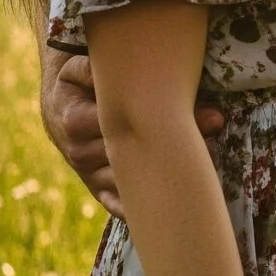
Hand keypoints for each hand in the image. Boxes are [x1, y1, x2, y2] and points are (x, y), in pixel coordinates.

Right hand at [42, 49, 225, 216]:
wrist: (58, 108)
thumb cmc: (77, 83)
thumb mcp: (77, 68)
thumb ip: (93, 68)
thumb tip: (121, 71)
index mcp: (76, 122)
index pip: (124, 124)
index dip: (167, 121)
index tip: (209, 116)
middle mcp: (81, 153)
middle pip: (134, 155)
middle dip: (176, 148)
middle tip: (218, 137)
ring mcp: (89, 175)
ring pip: (132, 181)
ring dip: (167, 175)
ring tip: (207, 164)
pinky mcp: (97, 189)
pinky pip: (119, 203)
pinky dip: (143, 206)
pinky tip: (173, 203)